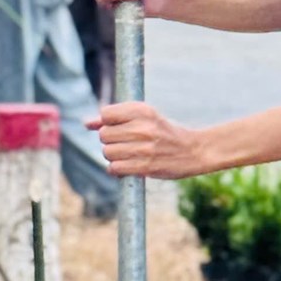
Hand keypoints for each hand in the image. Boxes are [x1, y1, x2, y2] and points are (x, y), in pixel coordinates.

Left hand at [86, 102, 201, 177]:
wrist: (193, 150)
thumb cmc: (165, 133)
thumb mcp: (145, 118)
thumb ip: (114, 118)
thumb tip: (87, 123)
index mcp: (143, 111)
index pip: (106, 114)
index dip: (108, 123)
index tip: (119, 128)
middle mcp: (144, 127)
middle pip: (104, 134)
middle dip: (110, 141)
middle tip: (124, 143)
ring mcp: (145, 148)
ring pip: (108, 152)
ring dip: (113, 156)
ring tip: (127, 155)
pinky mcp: (146, 166)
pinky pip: (115, 168)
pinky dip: (117, 169)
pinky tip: (127, 166)